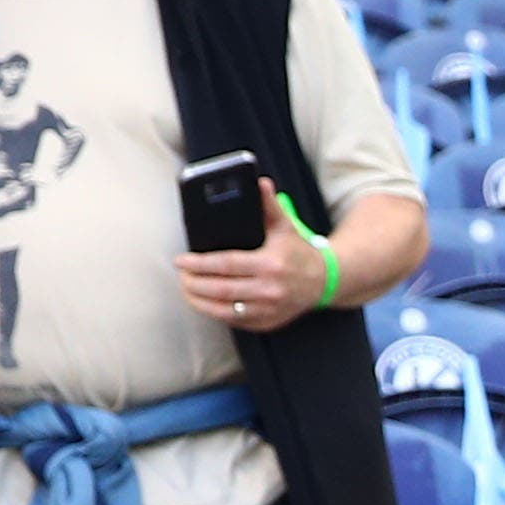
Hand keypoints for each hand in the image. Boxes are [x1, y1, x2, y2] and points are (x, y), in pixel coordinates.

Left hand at [174, 179, 329, 332]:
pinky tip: (204, 302)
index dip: (200, 264)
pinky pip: (235, 321)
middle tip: (181, 275)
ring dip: (200, 301)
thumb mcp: (285, 226)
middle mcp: (270, 290)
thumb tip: (259, 182)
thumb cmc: (299, 252)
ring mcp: (268, 310)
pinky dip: (216, 312)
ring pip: (224, 310)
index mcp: (270, 264)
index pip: (226, 264)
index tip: (181, 260)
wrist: (324, 282)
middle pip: (221, 289)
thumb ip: (269, 204)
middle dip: (194, 283)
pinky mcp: (267, 322)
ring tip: (186, 289)